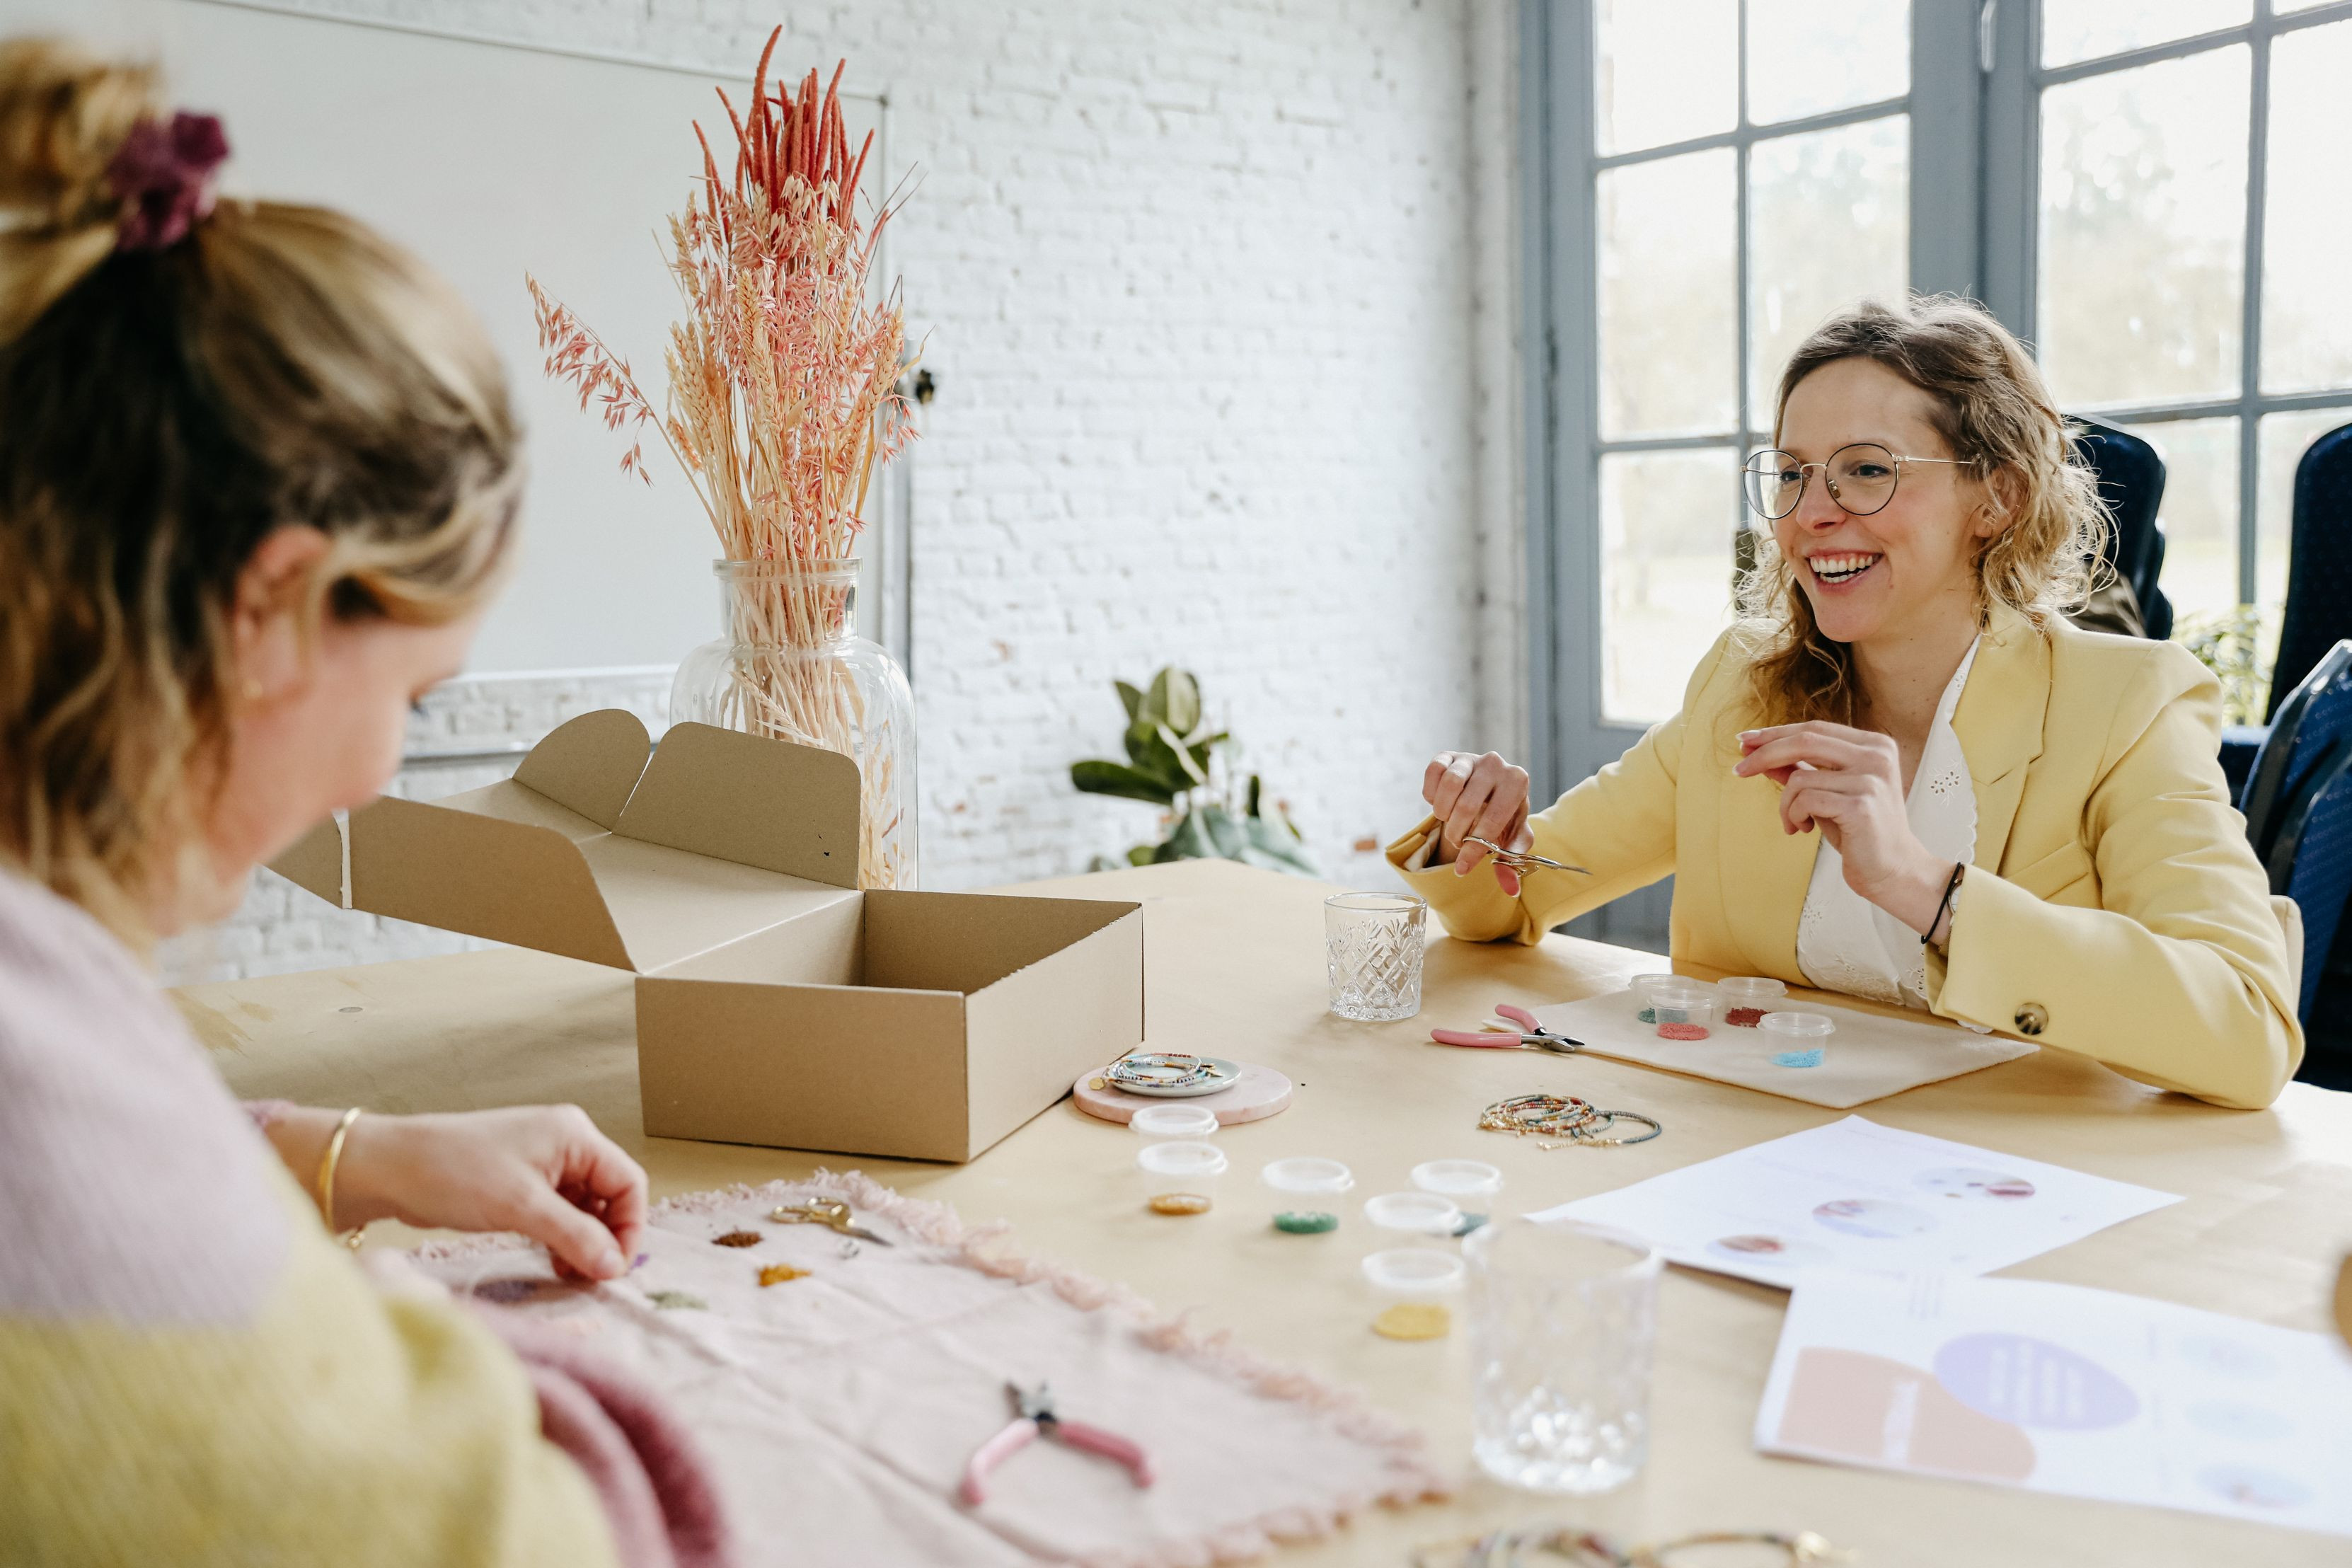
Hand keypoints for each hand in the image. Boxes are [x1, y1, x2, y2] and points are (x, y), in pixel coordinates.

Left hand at [335, 1106, 647, 1280]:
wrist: (387, 1168)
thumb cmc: (455, 1173)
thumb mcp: (522, 1207)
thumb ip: (576, 1236)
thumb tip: (614, 1267)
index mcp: (575, 1135)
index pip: (628, 1182)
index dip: (629, 1227)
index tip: (613, 1268)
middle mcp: (565, 1142)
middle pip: (609, 1195)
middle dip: (604, 1237)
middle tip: (588, 1276)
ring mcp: (541, 1160)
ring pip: (584, 1206)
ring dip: (582, 1241)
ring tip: (566, 1273)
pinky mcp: (519, 1180)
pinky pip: (557, 1210)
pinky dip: (560, 1236)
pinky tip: (550, 1259)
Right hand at [1421, 750, 1532, 876]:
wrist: (1490, 789)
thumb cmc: (1503, 816)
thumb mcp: (1512, 838)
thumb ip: (1511, 862)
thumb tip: (1510, 889)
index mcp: (1517, 781)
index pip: (1493, 820)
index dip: (1475, 849)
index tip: (1462, 869)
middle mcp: (1496, 763)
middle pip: (1466, 806)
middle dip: (1458, 834)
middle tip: (1459, 842)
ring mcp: (1470, 757)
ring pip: (1448, 786)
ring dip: (1444, 814)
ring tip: (1450, 821)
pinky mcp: (1448, 755)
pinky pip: (1432, 773)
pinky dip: (1431, 794)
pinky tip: (1439, 802)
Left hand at [1732, 721, 1952, 935]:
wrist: (1892, 871)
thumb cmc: (1857, 832)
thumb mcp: (1824, 794)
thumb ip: (1797, 769)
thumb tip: (1755, 751)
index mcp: (1874, 745)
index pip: (1814, 729)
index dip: (1776, 733)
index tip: (1745, 741)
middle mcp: (1876, 756)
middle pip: (1805, 740)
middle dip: (1764, 754)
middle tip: (1739, 770)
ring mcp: (1871, 779)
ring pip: (1800, 777)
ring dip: (1785, 804)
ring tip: (1793, 823)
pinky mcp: (1861, 805)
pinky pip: (1805, 800)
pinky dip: (1794, 815)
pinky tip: (1803, 829)